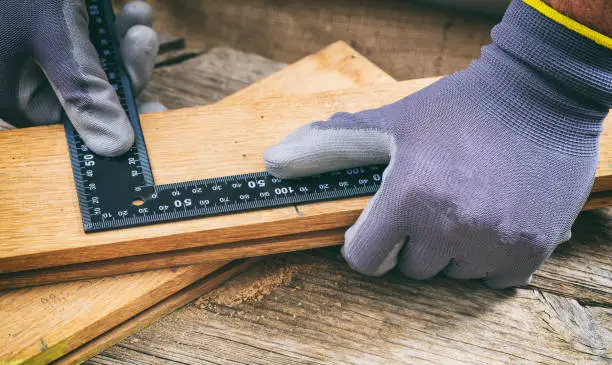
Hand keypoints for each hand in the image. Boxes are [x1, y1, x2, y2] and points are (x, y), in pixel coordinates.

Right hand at [0, 0, 158, 156]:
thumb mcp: (55, 38)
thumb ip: (84, 92)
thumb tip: (116, 146)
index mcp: (13, 98)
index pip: (78, 124)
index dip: (121, 117)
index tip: (158, 111)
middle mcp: (22, 80)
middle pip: (92, 91)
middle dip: (124, 66)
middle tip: (145, 42)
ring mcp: (36, 53)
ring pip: (94, 62)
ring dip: (122, 40)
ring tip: (139, 15)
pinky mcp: (49, 29)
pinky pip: (88, 36)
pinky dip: (111, 23)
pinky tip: (131, 7)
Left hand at [264, 0, 610, 287]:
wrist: (538, 95)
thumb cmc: (460, 107)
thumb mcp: (394, 120)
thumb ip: (334, 144)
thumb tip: (275, 160)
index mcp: (409, 196)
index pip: (365, 259)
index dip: (367, 244)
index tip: (380, 228)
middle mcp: (450, 226)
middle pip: (412, 269)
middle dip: (414, 242)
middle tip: (432, 203)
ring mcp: (493, 241)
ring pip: (453, 274)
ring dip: (453, 249)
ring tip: (466, 205)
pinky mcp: (530, 249)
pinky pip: (493, 279)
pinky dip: (489, 258)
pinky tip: (492, 220)